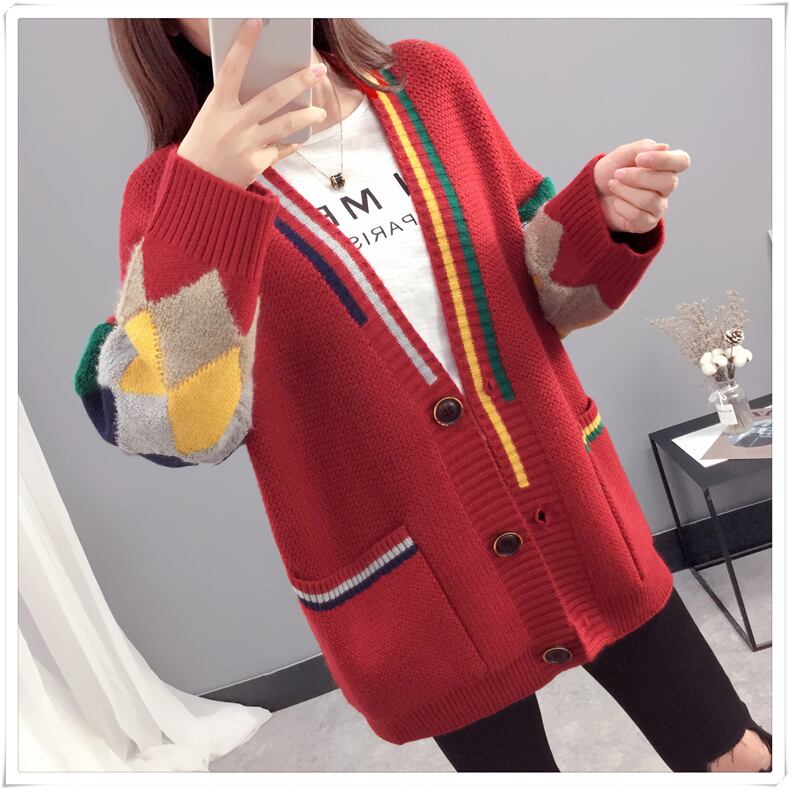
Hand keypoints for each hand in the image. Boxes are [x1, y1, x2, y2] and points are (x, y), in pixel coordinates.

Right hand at [176, 18, 327, 188]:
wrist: (196, 186)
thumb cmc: (203, 147)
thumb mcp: (210, 118)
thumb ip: (233, 104)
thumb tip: (265, 87)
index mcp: (216, 105)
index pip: (231, 68)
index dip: (243, 43)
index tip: (256, 21)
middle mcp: (233, 123)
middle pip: (272, 96)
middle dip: (299, 82)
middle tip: (318, 71)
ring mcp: (246, 144)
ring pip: (285, 124)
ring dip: (306, 116)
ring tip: (320, 112)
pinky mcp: (255, 165)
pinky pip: (280, 150)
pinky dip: (289, 144)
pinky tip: (296, 140)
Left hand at [593, 138, 690, 233]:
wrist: (592, 193)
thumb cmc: (610, 172)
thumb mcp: (622, 155)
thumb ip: (642, 148)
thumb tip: (664, 147)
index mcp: (665, 167)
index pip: (682, 161)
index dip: (664, 160)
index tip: (639, 158)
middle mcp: (666, 187)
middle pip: (668, 182)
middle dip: (638, 177)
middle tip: (617, 173)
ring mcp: (658, 206)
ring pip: (650, 200)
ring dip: (625, 191)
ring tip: (612, 185)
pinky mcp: (646, 223)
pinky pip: (638, 216)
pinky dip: (621, 207)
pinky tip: (615, 202)